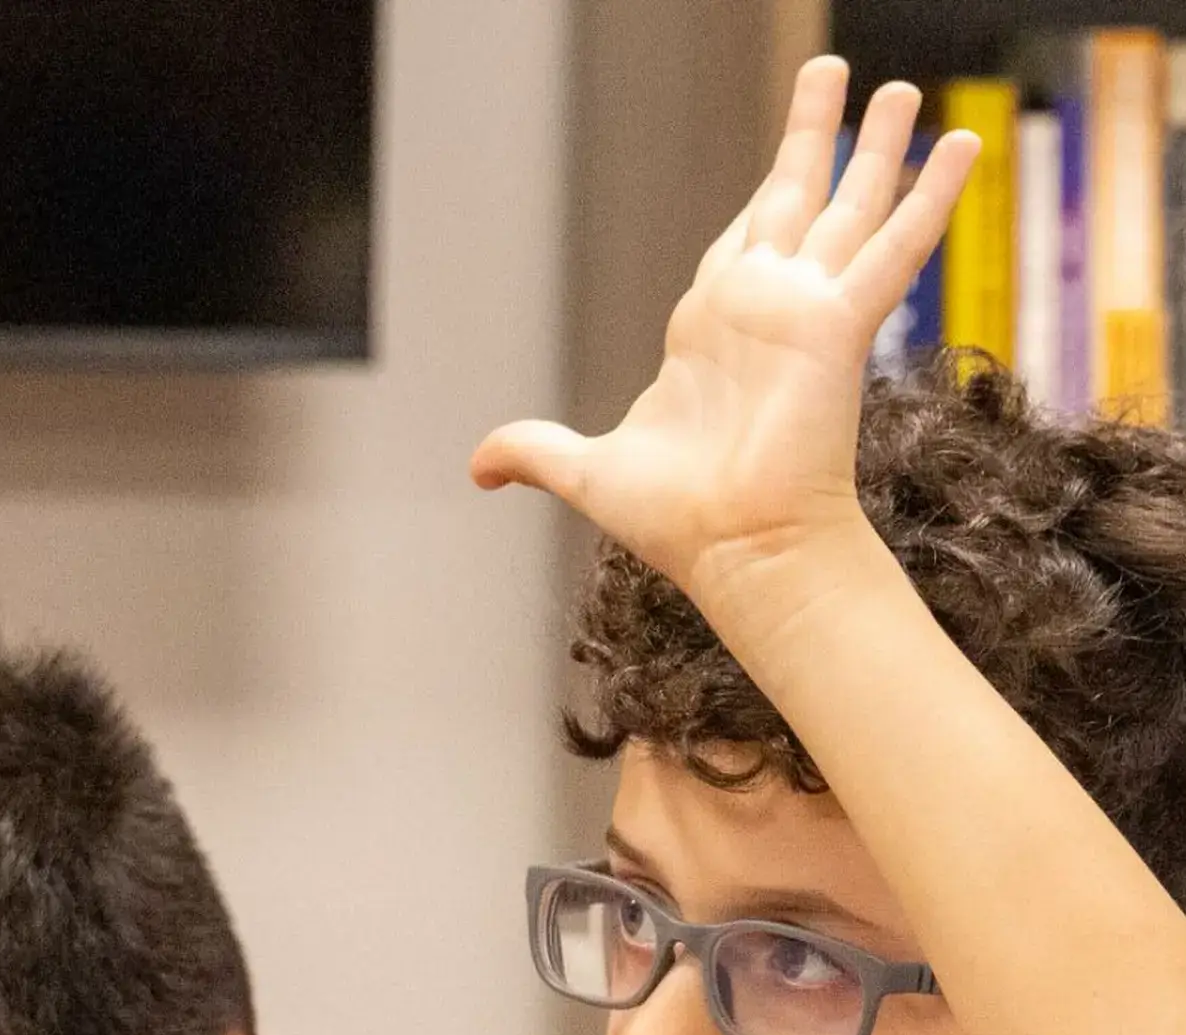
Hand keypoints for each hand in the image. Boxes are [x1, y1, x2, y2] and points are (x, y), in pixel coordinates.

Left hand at [471, 57, 978, 611]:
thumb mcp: (587, 469)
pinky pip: (898, 247)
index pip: (742, 235)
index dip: (763, 189)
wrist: (737, 550)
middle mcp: (765, 309)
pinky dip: (934, 196)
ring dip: (877, 146)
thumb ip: (536, 451)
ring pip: (852, 205)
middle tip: (835, 74)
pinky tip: (965, 143)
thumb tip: (479, 467)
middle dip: (814, 136)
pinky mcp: (842, 324)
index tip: (786, 151)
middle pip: (797, 196)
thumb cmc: (677, 523)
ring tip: (902, 87)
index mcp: (713, 329)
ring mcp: (807, 311)